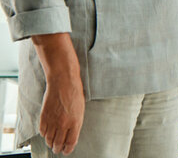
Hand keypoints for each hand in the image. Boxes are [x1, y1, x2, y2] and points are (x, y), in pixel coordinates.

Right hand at [32, 33, 84, 154]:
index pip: (71, 143)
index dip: (67, 149)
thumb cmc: (75, 94)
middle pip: (58, 143)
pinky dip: (44, 134)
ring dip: (50, 142)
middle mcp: (64, 124)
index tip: (66, 151)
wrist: (63, 82)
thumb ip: (75, 124)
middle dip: (58, 148)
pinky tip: (47, 133)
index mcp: (76, 123)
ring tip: (52, 143)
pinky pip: (42, 131)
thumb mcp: (80, 110)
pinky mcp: (44, 116)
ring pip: (49, 139)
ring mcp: (53, 121)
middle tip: (57, 149)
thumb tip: (71, 135)